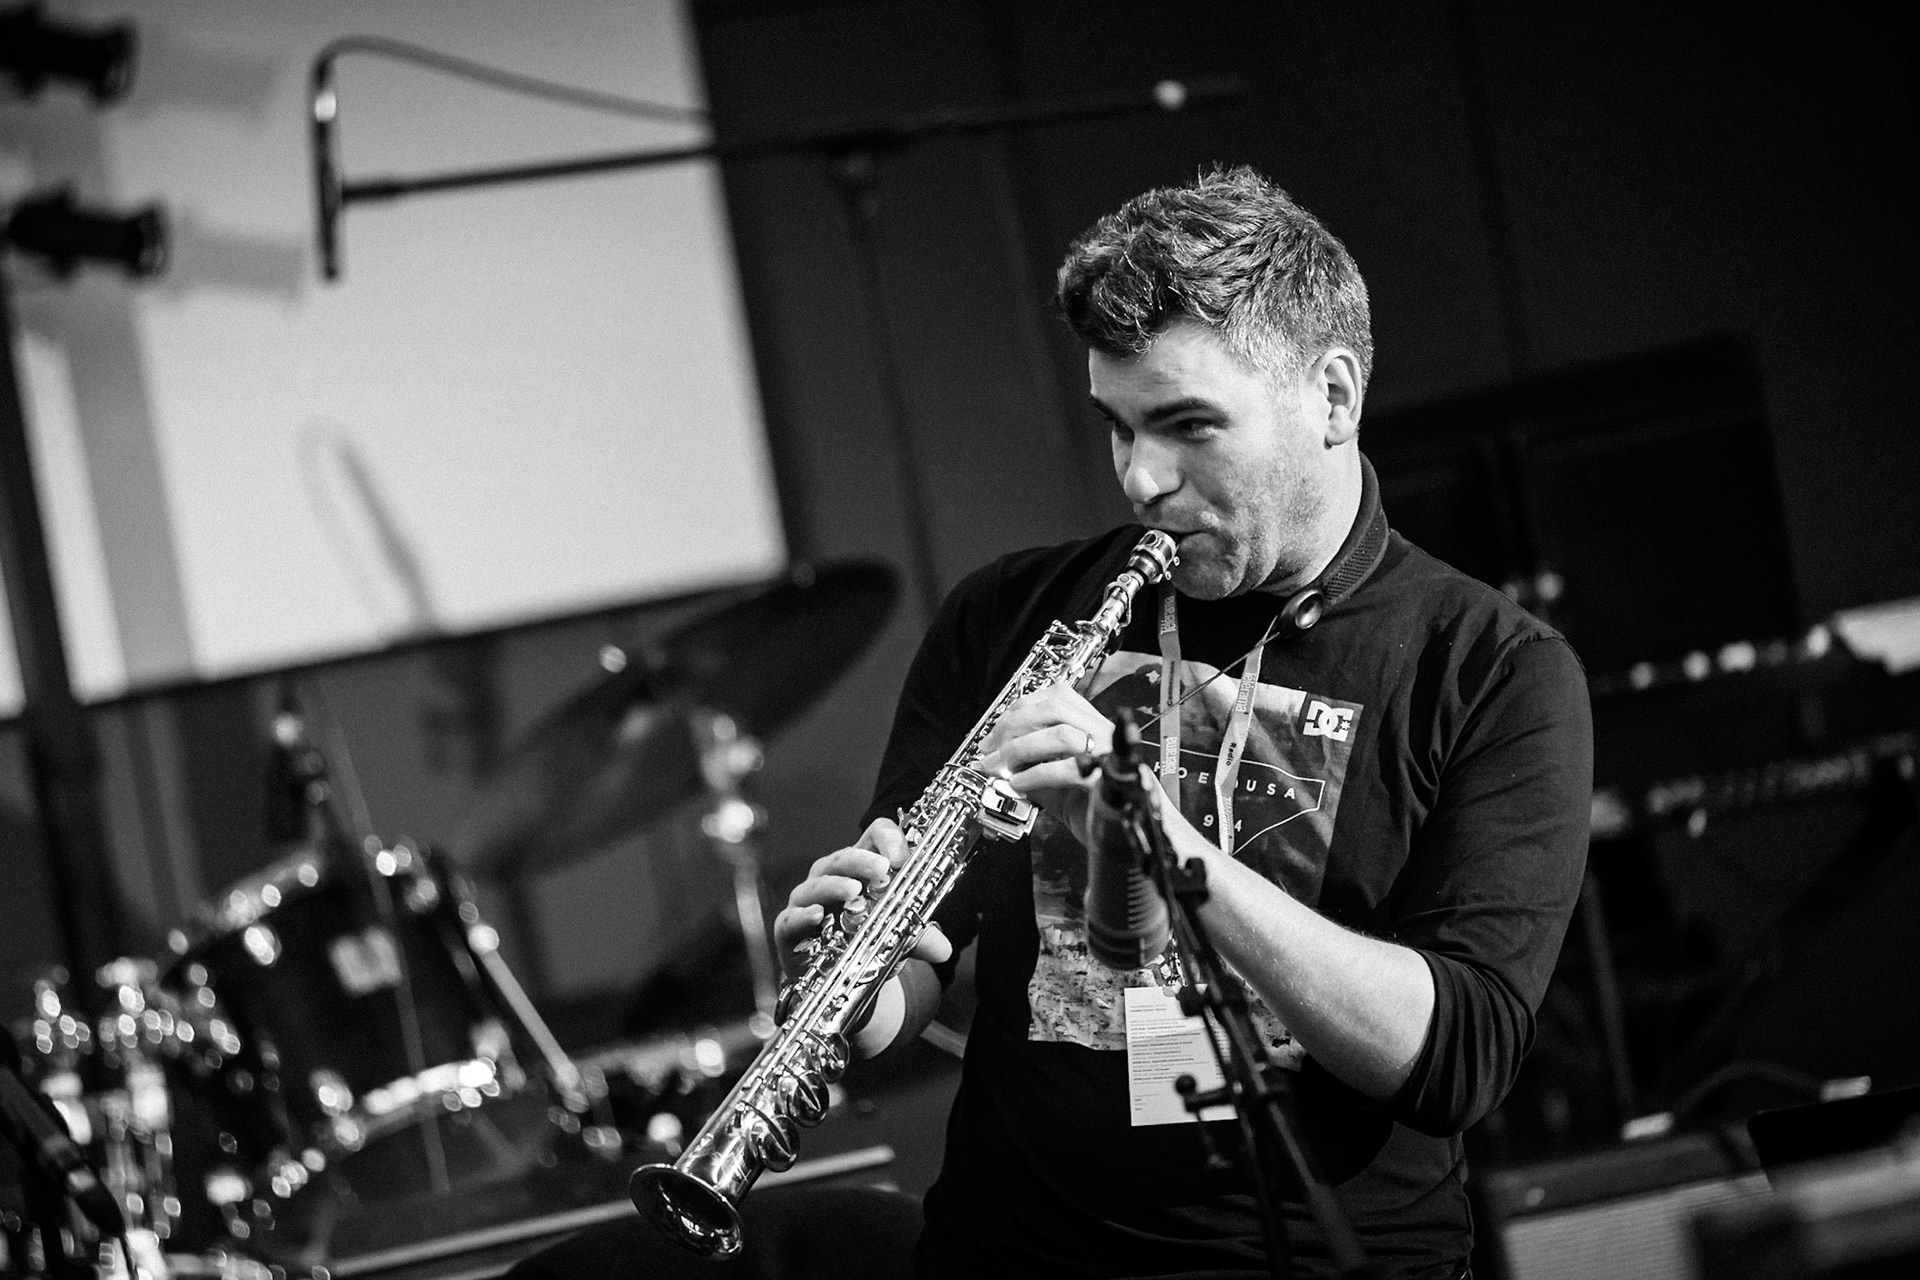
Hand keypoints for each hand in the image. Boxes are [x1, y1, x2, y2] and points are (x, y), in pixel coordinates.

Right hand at [773, 817, 951, 979]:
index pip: (873, 837)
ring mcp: (808, 903)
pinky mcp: (789, 930)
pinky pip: (791, 918)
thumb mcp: (896, 938)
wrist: (835, 979)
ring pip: (816, 883)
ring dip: (834, 885)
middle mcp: (831, 879)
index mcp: (860, 870)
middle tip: (882, 869)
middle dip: (862, 860)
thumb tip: (943, 950)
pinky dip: (803, 916)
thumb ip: (918, 939)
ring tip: (853, 891)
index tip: (902, 857)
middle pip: (842, 857)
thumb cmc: (864, 943)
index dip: (887, 838)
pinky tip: (818, 916)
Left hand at [972, 685, 1112, 848]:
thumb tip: (997, 760)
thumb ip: (1032, 766)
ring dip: (1019, 749)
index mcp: (1094, 726)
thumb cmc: (1094, 811)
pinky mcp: (1107, 783)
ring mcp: (1111, 757)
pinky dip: (1034, 774)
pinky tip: (1018, 783)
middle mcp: (1106, 735)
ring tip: (1000, 767)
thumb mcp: (1056, 783)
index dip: (1019, 709)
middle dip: (1013, 725)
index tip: (995, 730)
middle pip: (1055, 708)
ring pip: (1061, 734)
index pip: (1056, 696)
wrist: (1123, 842)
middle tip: (990, 749)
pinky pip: (1066, 769)